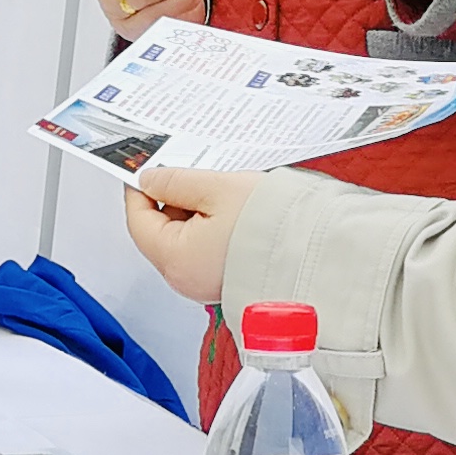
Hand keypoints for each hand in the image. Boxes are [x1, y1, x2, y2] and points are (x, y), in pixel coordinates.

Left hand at [124, 163, 261, 303]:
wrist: (318, 255)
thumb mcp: (216, 189)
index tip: (147, 170)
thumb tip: (150, 180)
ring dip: (196, 214)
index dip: (139, 190)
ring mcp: (207, 285)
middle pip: (161, 233)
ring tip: (222, 193)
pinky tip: (233, 211)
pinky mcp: (228, 282)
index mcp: (176, 259)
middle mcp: (187, 279)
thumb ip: (176, 182)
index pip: (138, 221)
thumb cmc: (271, 226)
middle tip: (192, 174)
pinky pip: (207, 251)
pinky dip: (213, 229)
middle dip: (173, 201)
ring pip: (185, 241)